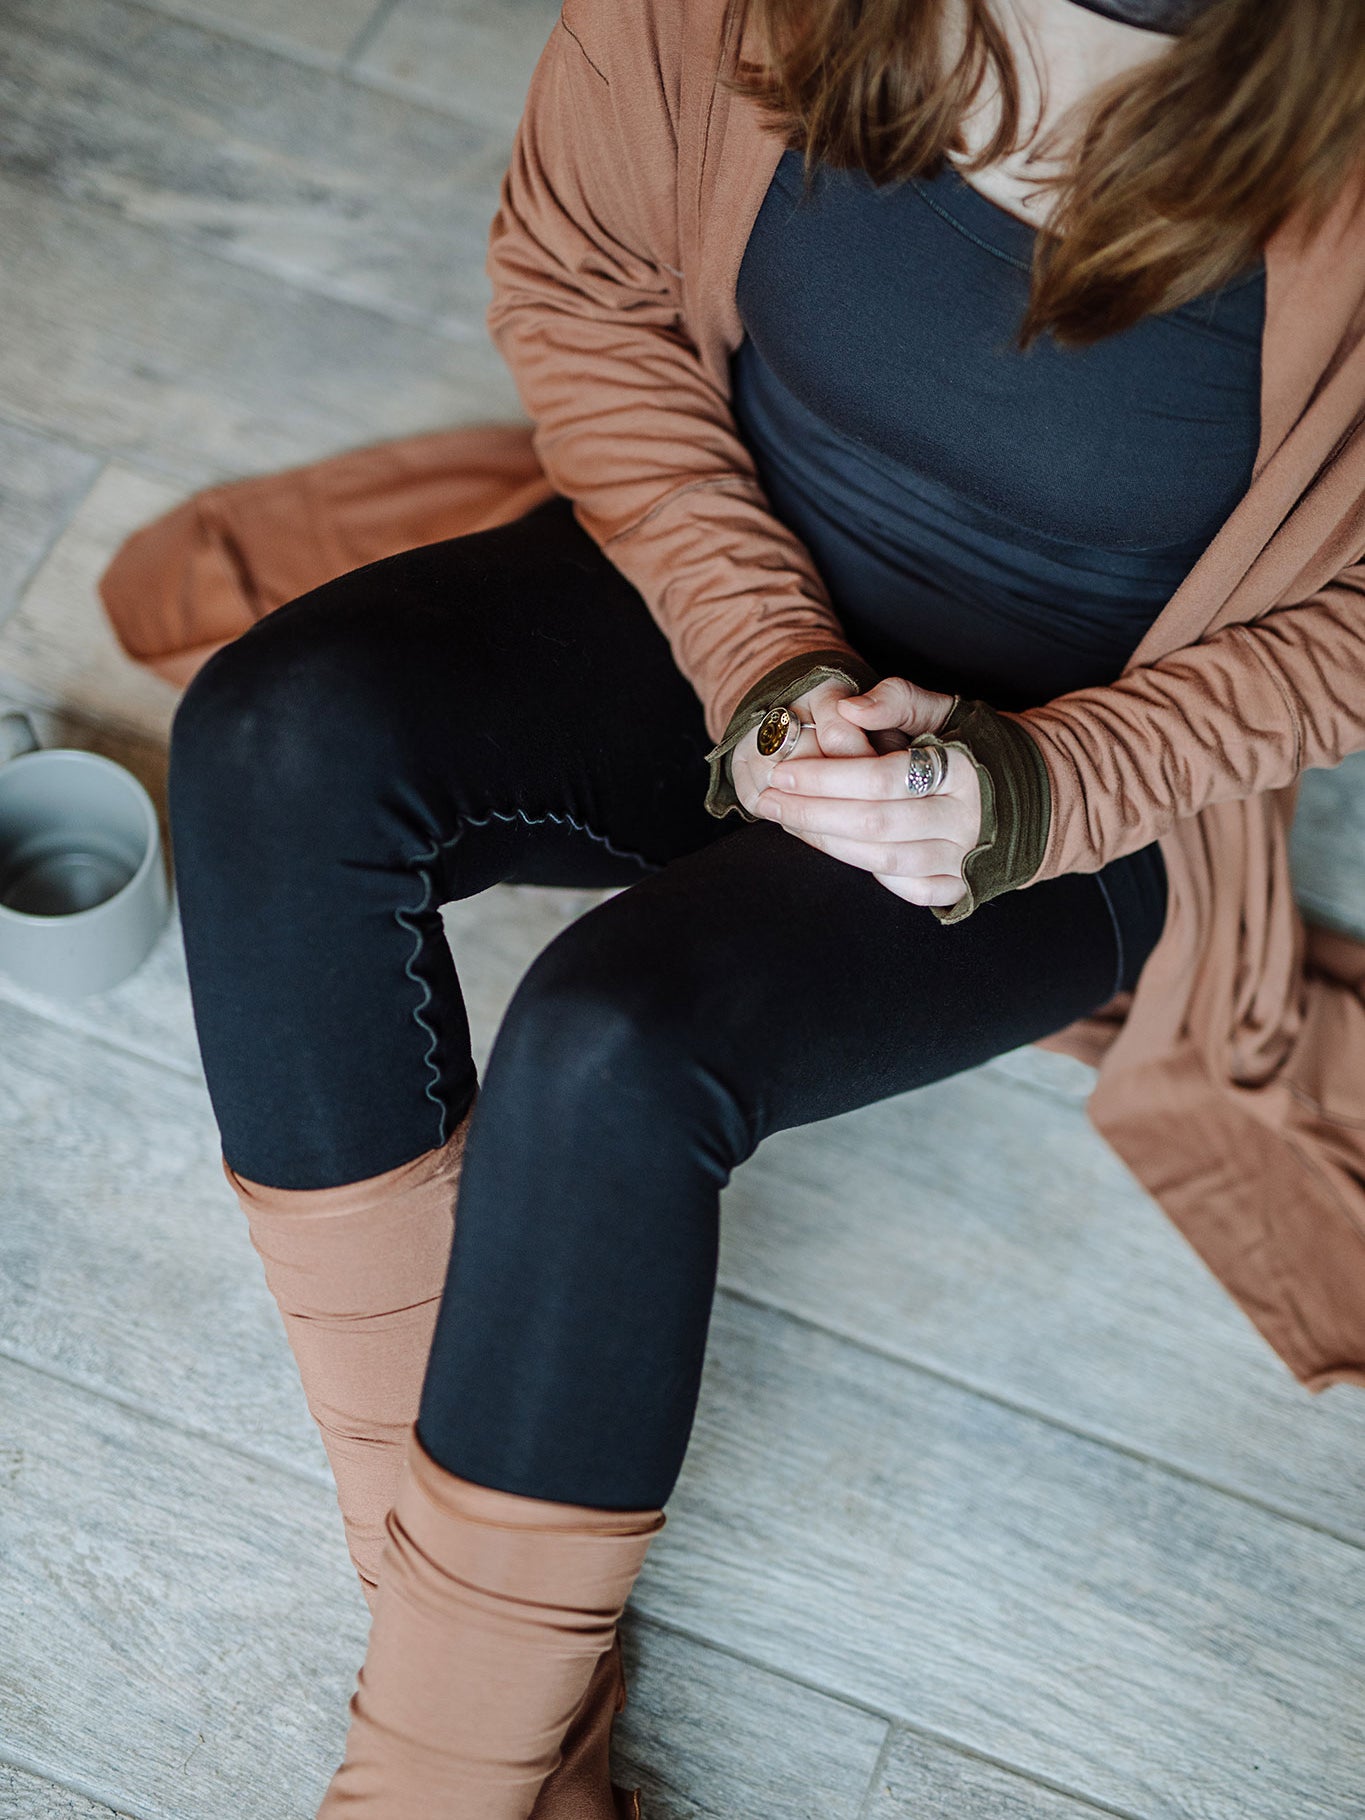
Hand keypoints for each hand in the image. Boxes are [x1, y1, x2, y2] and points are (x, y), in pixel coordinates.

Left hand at [751, 676, 980, 908]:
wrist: (1040, 790)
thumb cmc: (974, 743)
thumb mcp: (945, 709)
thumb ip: (897, 701)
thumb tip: (849, 708)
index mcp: (964, 769)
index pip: (881, 777)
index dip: (826, 777)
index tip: (782, 772)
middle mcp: (969, 819)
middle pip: (874, 823)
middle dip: (811, 813)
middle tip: (767, 800)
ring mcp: (968, 858)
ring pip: (883, 859)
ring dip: (826, 843)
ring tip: (786, 821)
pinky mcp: (965, 885)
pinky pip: (909, 889)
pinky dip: (868, 871)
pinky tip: (835, 849)